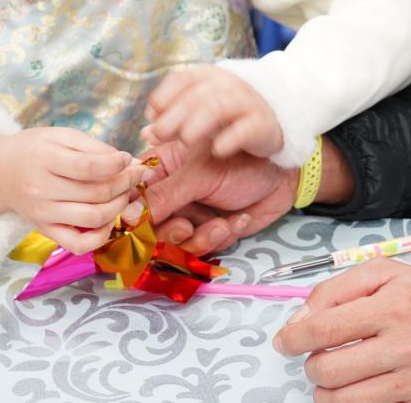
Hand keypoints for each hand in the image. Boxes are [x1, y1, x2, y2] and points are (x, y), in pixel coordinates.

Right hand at [0, 127, 145, 254]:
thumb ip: (95, 148)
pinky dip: (101, 236)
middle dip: (125, 183)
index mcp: (45, 159)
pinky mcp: (46, 231)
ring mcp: (43, 214)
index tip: (128, 159)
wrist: (0, 172)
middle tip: (135, 175)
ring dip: (119, 206)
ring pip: (93, 218)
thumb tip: (130, 162)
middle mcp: (42, 189)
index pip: (88, 167)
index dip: (117, 164)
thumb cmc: (36, 149)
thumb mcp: (62, 136)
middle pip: (96, 193)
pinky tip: (109, 219)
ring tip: (125, 193)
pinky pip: (78, 244)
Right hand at [125, 140, 298, 255]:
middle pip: (148, 231)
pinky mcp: (207, 232)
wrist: (284, 176)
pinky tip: (237, 220)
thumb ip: (164, 196)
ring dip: (199, 239)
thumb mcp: (201, 175)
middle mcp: (169, 196)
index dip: (131, 221)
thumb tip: (126, 217)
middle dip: (169, 235)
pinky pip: (200, 251)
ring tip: (221, 224)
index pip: (130, 200)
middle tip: (188, 226)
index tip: (137, 233)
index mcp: (159, 171)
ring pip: (174, 246)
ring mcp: (188, 215)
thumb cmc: (243, 160)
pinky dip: (219, 239)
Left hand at [143, 67, 283, 158]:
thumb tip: (147, 132)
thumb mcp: (199, 112)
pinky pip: (244, 129)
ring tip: (185, 141)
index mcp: (208, 77)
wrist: (276, 119)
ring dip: (196, 125)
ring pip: (217, 108)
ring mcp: (247, 102)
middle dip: (174, 116)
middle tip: (161, 135)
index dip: (163, 96)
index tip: (152, 115)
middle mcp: (227, 85)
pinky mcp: (263, 124)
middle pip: (195, 95)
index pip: (181, 79)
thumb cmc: (229, 116)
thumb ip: (173, 121)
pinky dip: (228, 139)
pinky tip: (217, 151)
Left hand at [272, 259, 410, 402]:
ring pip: (342, 399)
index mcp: (394, 305)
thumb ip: (338, 288)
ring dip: (325, 388)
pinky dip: (350, 399)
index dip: (293, 337)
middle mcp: (405, 345)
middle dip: (310, 364)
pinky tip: (354, 385)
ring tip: (331, 372)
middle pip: (328, 370)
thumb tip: (301, 318)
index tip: (284, 340)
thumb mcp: (387, 273)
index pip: (323, 329)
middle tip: (315, 355)